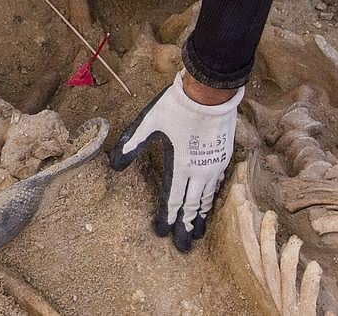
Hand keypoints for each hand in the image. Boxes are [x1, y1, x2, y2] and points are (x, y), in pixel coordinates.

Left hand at [109, 70, 243, 251]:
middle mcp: (199, 171)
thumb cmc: (177, 106)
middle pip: (192, 206)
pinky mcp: (223, 157)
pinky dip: (211, 199)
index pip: (173, 200)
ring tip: (199, 233)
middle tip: (184, 247)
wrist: (210, 92)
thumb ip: (133, 143)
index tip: (162, 234)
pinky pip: (217, 185)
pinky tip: (209, 204)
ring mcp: (214, 165)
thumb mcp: (149, 122)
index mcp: (180, 165)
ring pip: (207, 198)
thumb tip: (114, 164)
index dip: (167, 218)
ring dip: (201, 217)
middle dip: (186, 227)